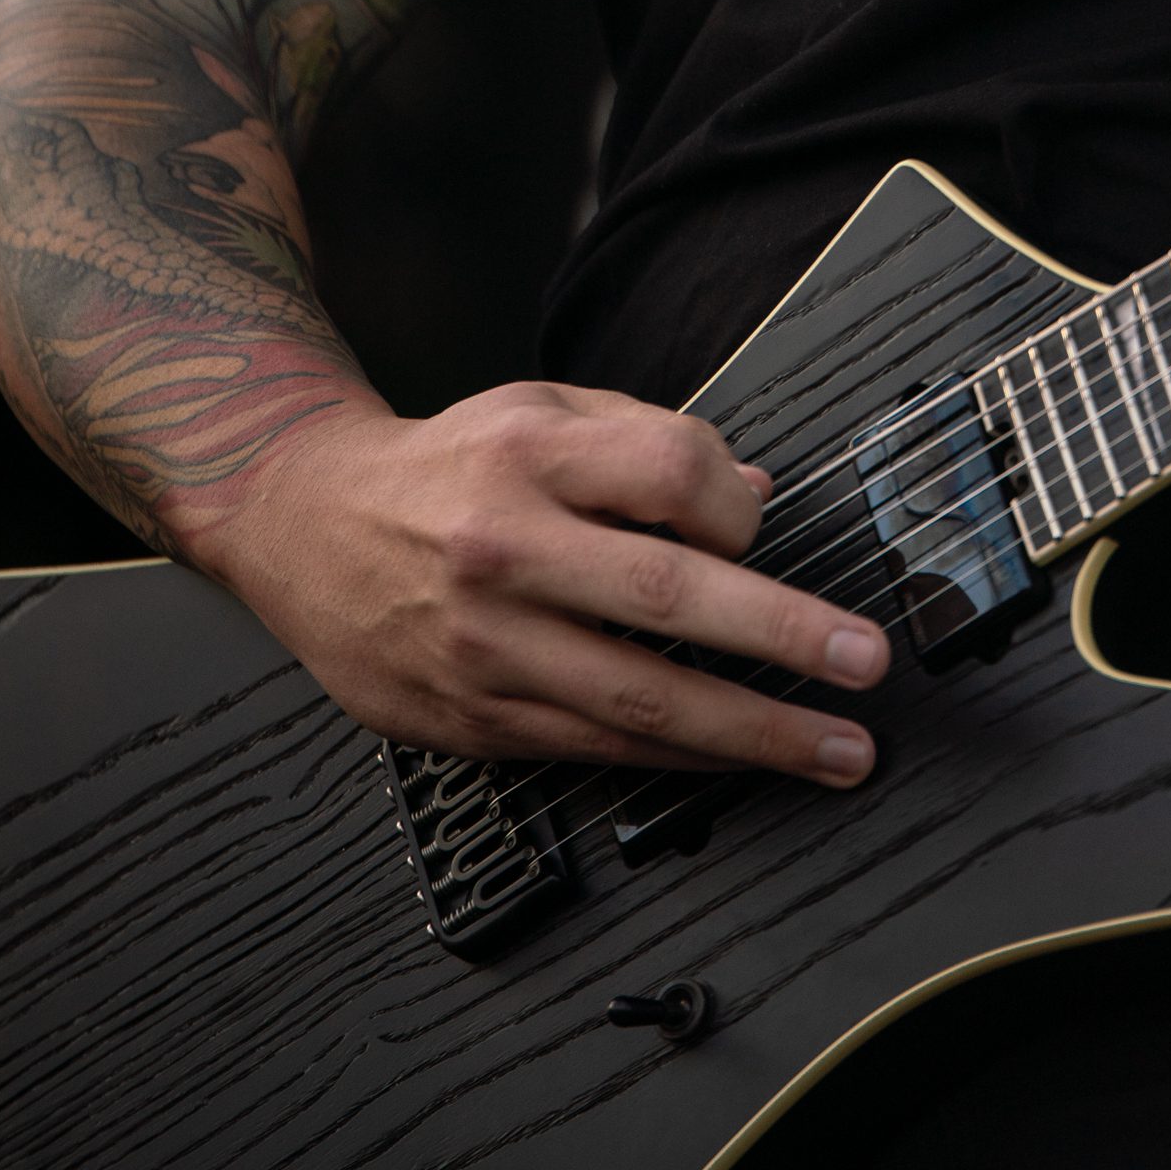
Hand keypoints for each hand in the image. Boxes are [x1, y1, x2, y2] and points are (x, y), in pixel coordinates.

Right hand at [197, 380, 890, 779]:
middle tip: (864, 661)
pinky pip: (595, 746)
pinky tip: (741, 761)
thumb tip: (756, 492)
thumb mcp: (541, 409)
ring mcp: (484, 646)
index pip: (669, 474)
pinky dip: (680, 760)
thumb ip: (650, 440)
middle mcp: (504, 551)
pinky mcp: (472, 718)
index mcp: (529, 456)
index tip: (764, 523)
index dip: (739, 503)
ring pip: (638, 699)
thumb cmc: (448, 464)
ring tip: (835, 749)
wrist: (306, 524)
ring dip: (751, 732)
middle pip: (666, 596)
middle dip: (780, 636)